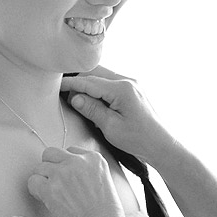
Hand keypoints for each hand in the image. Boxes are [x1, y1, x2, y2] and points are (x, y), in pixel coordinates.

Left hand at [28, 146, 125, 216]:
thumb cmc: (106, 214)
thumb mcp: (105, 183)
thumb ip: (89, 172)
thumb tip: (74, 175)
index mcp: (94, 159)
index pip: (72, 151)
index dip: (66, 164)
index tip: (67, 176)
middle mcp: (78, 162)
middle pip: (52, 153)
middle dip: (51, 166)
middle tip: (54, 181)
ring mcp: (62, 173)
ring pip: (40, 166)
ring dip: (42, 179)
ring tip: (50, 193)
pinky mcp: (50, 188)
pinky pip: (32, 181)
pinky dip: (35, 190)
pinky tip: (44, 198)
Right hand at [61, 70, 175, 165]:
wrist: (160, 144)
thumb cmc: (138, 139)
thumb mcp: (111, 127)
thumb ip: (92, 109)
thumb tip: (74, 97)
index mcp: (122, 89)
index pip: (89, 81)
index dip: (71, 83)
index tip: (56, 86)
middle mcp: (128, 81)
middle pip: (95, 72)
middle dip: (79, 80)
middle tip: (64, 92)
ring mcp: (131, 84)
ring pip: (102, 75)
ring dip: (88, 83)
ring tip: (77, 98)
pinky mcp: (132, 90)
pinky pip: (110, 82)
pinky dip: (98, 87)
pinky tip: (92, 99)